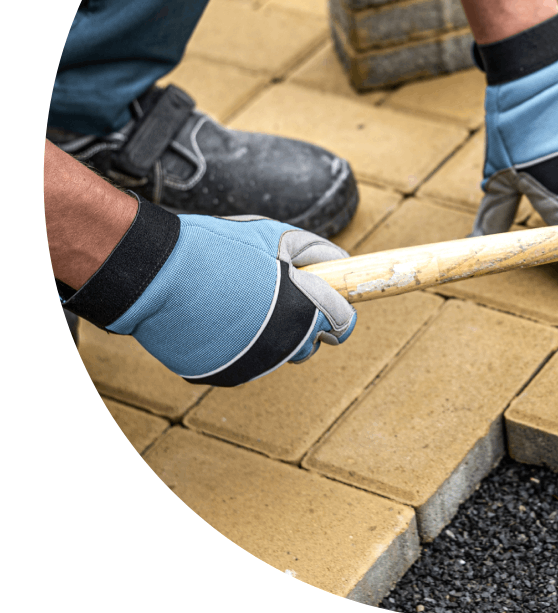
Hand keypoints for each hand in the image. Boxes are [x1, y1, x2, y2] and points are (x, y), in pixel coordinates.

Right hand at [60, 198, 355, 385]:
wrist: (160, 274)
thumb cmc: (221, 250)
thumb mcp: (278, 237)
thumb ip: (316, 253)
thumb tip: (340, 263)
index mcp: (305, 309)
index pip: (343, 324)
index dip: (336, 310)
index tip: (326, 300)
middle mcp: (285, 344)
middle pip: (310, 344)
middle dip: (303, 323)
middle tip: (277, 296)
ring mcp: (255, 364)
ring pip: (277, 354)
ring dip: (271, 333)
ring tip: (242, 302)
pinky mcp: (226, 375)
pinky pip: (245, 361)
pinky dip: (240, 344)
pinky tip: (220, 318)